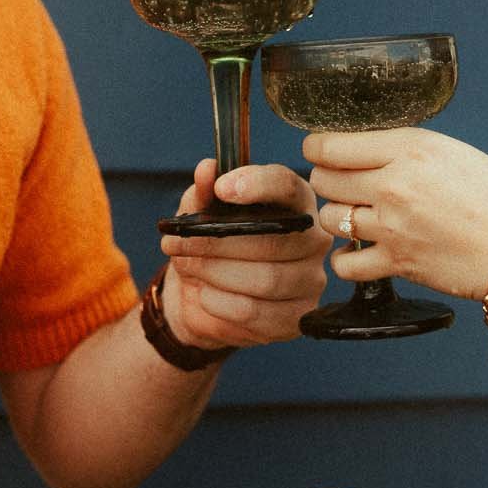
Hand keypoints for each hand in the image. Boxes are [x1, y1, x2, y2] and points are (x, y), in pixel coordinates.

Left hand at [161, 159, 330, 348]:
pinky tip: (205, 295)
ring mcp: (310, 281)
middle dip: (215, 242)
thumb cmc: (211, 242)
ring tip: (187, 267)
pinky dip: (221, 304)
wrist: (202, 295)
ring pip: (266, 279)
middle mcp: (312, 240)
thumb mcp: (200, 212)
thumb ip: (204, 191)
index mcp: (294, 202)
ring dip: (214, 273)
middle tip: (175, 243)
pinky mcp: (297, 318)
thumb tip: (206, 170)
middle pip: (272, 241)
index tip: (221, 188)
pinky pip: (256, 312)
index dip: (256, 185)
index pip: (287, 187)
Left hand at [305, 127, 487, 300]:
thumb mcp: (455, 154)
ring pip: (330, 218)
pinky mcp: (398, 263)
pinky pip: (344, 263)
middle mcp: (395, 184)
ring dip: (337, 218)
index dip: (317, 148)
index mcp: (411, 148)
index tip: (318, 151)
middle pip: (324, 179)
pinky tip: (359, 252)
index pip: (332, 144)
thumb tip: (366, 151)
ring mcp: (393, 226)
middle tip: (341, 185)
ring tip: (355, 217)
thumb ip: (408, 150)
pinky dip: (345, 260)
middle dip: (327, 181)